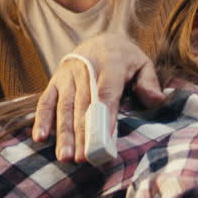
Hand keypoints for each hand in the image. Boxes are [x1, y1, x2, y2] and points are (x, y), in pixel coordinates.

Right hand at [34, 33, 164, 161]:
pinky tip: (40, 138)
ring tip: (66, 157)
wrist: (100, 39)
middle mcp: (85, 68)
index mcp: (110, 63)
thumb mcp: (142, 63)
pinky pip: (46, 101)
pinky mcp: (54, 81)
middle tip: (83, 158)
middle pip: (83, 104)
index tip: (104, 138)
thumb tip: (157, 100)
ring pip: (64, 107)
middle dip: (82, 133)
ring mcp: (67, 75)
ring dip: (63, 133)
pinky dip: (42, 119)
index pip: (107, 92)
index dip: (105, 115)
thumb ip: (149, 81)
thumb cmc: (124, 58)